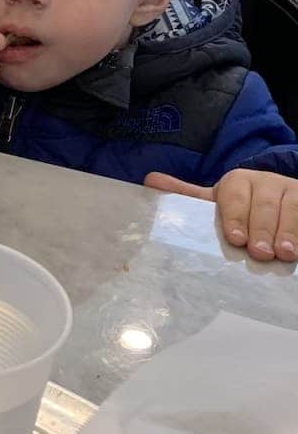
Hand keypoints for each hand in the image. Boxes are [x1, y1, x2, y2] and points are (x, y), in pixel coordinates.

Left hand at [145, 168, 297, 262]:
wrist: (279, 197)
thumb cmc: (242, 205)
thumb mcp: (217, 201)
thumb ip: (187, 196)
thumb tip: (149, 180)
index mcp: (238, 181)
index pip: (234, 196)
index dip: (235, 217)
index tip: (236, 239)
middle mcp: (266, 182)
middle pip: (264, 204)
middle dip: (261, 229)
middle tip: (260, 252)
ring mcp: (292, 192)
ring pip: (291, 209)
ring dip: (288, 232)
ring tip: (284, 253)